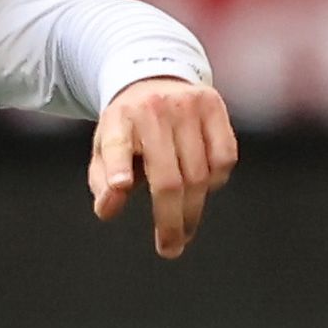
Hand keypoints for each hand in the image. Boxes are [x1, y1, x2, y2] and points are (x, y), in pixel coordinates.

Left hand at [89, 77, 235, 257]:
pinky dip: (216, 181)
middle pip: (168, 178)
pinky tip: (203, 189)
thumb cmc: (128, 128)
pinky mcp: (214, 107)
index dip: (118, 168)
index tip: (121, 187)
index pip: (116, 146)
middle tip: (170, 248)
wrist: (155, 79)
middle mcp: (153, 110)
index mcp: (118, 120)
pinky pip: (224, 158)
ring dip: (193, 209)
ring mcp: (188, 106)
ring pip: (199, 174)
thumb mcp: (105, 149)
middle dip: (170, 220)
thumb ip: (103, 181)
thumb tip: (108, 211)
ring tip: (184, 229)